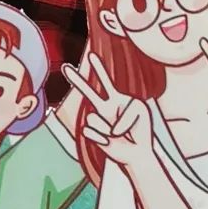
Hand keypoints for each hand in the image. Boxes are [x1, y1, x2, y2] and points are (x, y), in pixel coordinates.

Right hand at [63, 54, 153, 169]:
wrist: (138, 152)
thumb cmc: (141, 130)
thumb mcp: (141, 113)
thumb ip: (128, 114)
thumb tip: (110, 127)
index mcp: (116, 98)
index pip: (105, 81)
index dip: (98, 68)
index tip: (91, 56)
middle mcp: (104, 107)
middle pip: (88, 92)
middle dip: (76, 79)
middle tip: (65, 67)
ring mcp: (98, 121)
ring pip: (93, 118)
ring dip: (107, 128)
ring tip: (118, 135)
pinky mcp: (93, 135)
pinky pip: (91, 132)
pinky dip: (103, 139)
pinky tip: (109, 142)